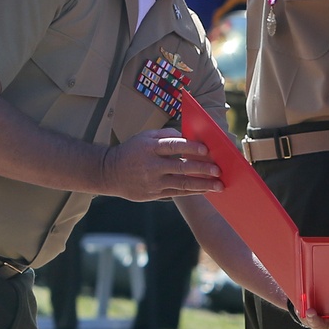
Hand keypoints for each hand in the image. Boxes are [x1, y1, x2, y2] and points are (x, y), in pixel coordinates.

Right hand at [103, 128, 221, 200]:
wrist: (109, 173)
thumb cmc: (131, 151)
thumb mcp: (144, 137)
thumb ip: (166, 135)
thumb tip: (188, 137)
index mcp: (149, 148)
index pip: (173, 146)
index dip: (190, 147)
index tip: (206, 150)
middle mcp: (151, 166)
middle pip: (181, 167)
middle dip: (202, 169)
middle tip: (218, 170)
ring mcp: (153, 182)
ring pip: (181, 184)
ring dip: (202, 185)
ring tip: (218, 185)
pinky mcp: (153, 194)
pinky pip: (177, 193)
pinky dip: (192, 191)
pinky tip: (205, 190)